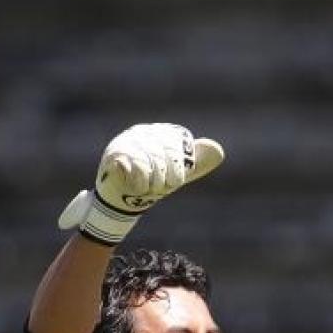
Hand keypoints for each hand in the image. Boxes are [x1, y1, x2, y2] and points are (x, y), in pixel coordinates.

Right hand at [58, 123, 224, 244]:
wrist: (123, 200)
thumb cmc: (151, 184)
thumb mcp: (178, 174)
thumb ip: (196, 163)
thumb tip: (218, 149)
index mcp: (161, 133)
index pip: (179, 148)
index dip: (178, 170)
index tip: (172, 181)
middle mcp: (143, 132)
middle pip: (167, 156)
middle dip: (164, 180)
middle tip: (156, 188)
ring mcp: (127, 141)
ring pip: (152, 164)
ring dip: (151, 185)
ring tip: (144, 188)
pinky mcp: (114, 154)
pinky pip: (137, 170)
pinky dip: (139, 186)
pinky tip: (133, 187)